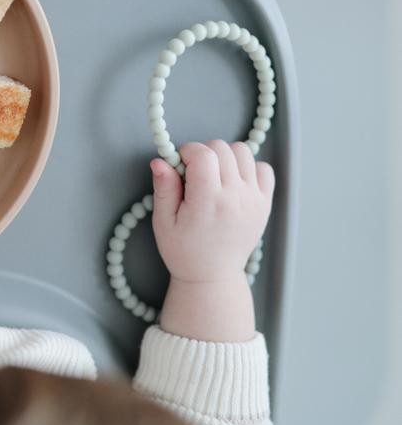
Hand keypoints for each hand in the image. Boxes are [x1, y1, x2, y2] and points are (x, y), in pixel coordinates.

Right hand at [151, 140, 274, 283]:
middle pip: (222, 148)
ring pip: (243, 152)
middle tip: (194, 173)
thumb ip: (163, 188)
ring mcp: (254, 199)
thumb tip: (160, 160)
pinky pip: (264, 168)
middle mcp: (235, 197)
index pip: (202, 153)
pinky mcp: (265, 203)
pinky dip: (248, 167)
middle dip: (203, 152)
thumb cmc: (184, 250)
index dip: (186, 151)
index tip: (180, 164)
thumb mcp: (163, 221)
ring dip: (225, 156)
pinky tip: (233, 181)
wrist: (212, 275)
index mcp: (208, 201)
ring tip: (213, 175)